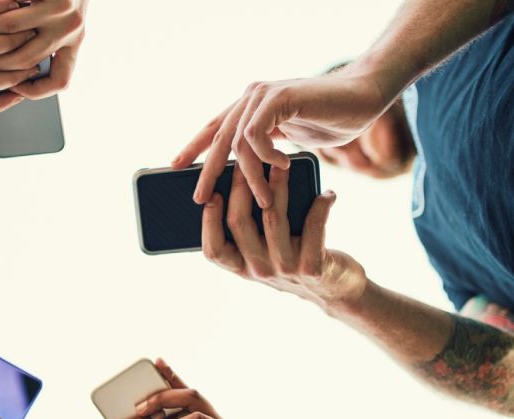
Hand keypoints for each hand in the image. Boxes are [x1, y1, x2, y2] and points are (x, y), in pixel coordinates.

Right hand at [0, 0, 86, 99]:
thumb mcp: (61, 17)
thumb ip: (46, 40)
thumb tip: (12, 68)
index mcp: (75, 40)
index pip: (60, 80)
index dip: (36, 91)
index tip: (14, 89)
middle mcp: (72, 28)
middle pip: (26, 59)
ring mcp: (61, 9)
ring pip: (12, 31)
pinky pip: (11, 8)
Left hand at [173, 65, 388, 208]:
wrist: (364, 99)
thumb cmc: (330, 121)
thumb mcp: (289, 140)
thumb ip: (265, 150)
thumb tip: (243, 178)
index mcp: (251, 106)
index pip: (215, 127)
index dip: (195, 146)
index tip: (176, 166)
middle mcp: (252, 97)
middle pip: (219, 137)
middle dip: (208, 171)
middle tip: (199, 198)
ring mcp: (263, 94)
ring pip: (239, 142)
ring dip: (250, 176)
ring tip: (263, 200)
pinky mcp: (279, 97)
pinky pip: (257, 133)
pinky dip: (267, 156)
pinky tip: (283, 167)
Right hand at [201, 167, 366, 309]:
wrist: (334, 291)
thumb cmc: (294, 260)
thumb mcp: (265, 253)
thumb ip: (250, 232)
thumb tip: (238, 184)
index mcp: (242, 268)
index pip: (213, 250)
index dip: (208, 221)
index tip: (212, 193)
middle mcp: (259, 270)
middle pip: (239, 222)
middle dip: (240, 186)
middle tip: (247, 160)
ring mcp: (284, 269)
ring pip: (273, 217)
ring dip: (279, 186)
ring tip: (284, 166)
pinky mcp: (312, 267)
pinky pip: (313, 226)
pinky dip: (320, 206)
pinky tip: (328, 194)